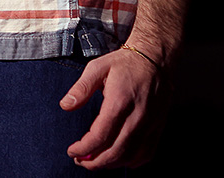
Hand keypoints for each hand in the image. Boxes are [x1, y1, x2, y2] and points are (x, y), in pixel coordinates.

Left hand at [61, 47, 170, 168]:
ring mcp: (151, 124)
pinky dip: (131, 162)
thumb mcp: (97, 67)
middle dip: (95, 162)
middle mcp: (138, 116)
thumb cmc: (123, 63)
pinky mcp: (159, 127)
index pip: (101, 135)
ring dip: (111, 164)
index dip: (85, 148)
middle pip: (116, 151)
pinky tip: (118, 159)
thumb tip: (65, 105)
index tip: (72, 151)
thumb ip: (81, 88)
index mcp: (119, 101)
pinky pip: (147, 153)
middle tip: (80, 161)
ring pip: (131, 156)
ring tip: (94, 161)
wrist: (155, 59)